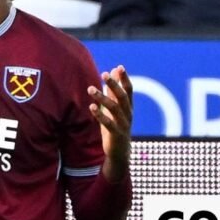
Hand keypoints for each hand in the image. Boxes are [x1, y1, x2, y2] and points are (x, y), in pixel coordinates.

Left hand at [87, 65, 132, 181]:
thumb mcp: (115, 110)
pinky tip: (91, 106)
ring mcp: (123, 124)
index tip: (119, 67)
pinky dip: (100, 114)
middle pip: (122, 96)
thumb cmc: (116, 128)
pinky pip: (108, 123)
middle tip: (104, 74)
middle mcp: (128, 114)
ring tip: (90, 88)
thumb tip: (111, 74)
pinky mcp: (116, 134)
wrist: (120, 152)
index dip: (125, 79)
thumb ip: (113, 93)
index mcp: (128, 107)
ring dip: (102, 97)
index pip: (129, 90)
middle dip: (114, 84)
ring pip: (114, 108)